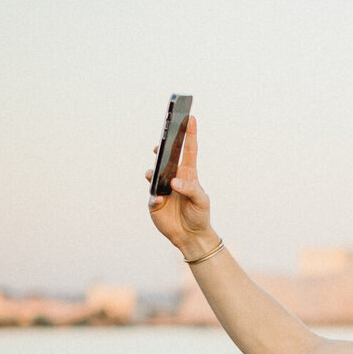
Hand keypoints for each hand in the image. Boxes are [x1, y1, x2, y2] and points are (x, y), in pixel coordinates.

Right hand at [146, 115, 216, 257]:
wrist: (190, 236)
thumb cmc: (199, 215)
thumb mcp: (201, 201)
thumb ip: (190, 189)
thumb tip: (174, 181)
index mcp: (189, 174)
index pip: (189, 150)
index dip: (190, 134)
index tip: (190, 118)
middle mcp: (173, 177)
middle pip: (166, 158)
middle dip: (162, 147)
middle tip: (160, 143)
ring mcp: (162, 188)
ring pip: (153, 173)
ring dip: (154, 172)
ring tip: (156, 175)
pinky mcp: (154, 201)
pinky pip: (151, 194)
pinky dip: (155, 196)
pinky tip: (160, 200)